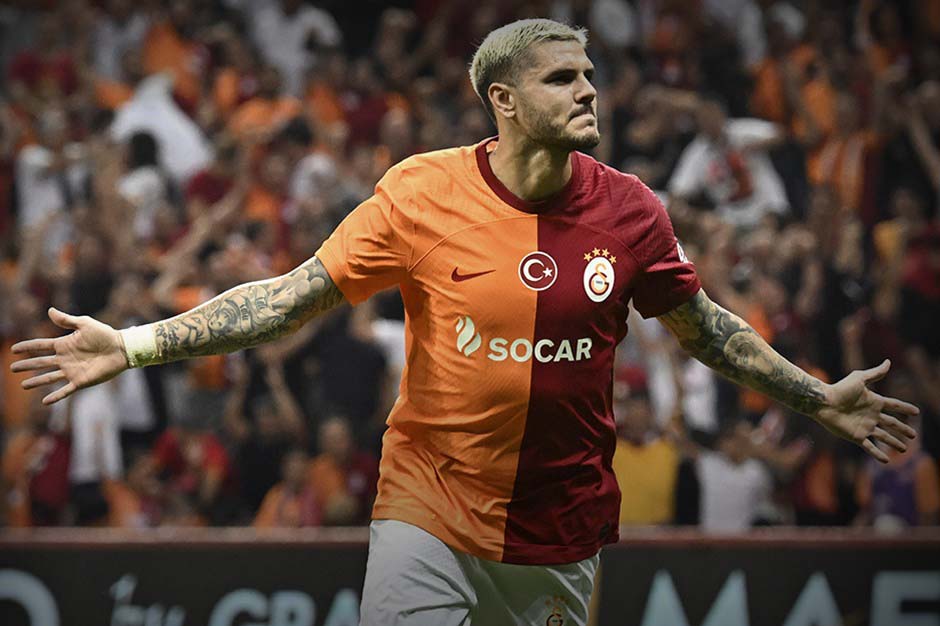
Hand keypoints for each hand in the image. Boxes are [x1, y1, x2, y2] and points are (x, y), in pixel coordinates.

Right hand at [9, 307, 128, 404]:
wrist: (122, 348)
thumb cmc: (105, 334)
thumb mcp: (85, 324)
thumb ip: (67, 320)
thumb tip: (50, 310)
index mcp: (64, 344)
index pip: (41, 346)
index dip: (28, 347)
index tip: (13, 349)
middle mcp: (65, 359)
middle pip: (41, 362)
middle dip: (27, 365)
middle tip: (12, 368)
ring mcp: (72, 371)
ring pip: (49, 377)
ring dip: (36, 381)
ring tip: (23, 385)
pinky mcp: (81, 381)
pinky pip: (65, 390)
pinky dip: (55, 396)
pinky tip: (45, 402)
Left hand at [814, 360, 918, 462]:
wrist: (823, 402)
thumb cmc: (840, 389)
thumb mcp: (859, 378)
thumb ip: (875, 373)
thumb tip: (889, 362)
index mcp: (873, 402)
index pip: (893, 406)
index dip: (905, 408)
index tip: (916, 412)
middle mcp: (871, 415)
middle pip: (891, 423)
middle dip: (903, 429)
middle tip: (914, 435)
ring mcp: (864, 427)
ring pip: (884, 437)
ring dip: (894, 442)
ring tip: (904, 449)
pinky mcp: (856, 436)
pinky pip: (869, 447)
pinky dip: (878, 454)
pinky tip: (886, 460)